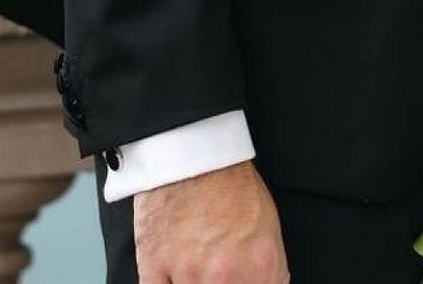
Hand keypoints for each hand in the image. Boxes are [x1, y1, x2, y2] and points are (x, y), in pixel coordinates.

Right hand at [133, 161, 287, 283]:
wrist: (194, 153)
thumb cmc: (230, 183)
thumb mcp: (268, 226)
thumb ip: (268, 270)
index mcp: (260, 266)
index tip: (242, 280)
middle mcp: (224, 276)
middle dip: (224, 283)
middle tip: (216, 269)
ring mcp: (187, 275)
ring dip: (194, 283)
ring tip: (196, 265)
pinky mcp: (154, 270)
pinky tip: (174, 272)